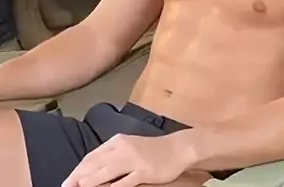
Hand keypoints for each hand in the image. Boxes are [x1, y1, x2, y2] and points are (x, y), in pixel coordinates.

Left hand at [61, 131, 194, 186]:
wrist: (178, 148)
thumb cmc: (151, 150)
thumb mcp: (129, 148)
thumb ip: (112, 157)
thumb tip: (91, 171)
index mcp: (118, 141)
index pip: (92, 156)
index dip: (78, 169)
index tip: (66, 181)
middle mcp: (123, 148)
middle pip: (96, 163)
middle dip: (79, 177)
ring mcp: (134, 159)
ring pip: (107, 171)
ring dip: (91, 181)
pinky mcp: (144, 171)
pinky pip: (125, 181)